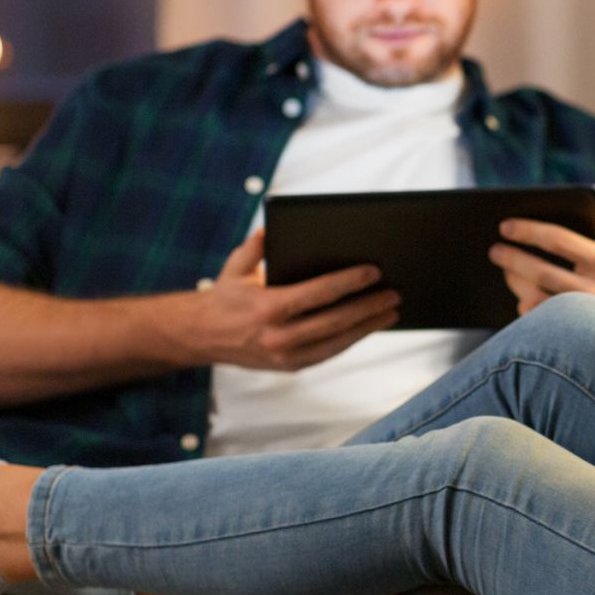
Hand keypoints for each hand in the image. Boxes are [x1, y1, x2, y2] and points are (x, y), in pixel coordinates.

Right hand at [183, 230, 398, 370]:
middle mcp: (278, 336)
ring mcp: (285, 356)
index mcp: (267, 308)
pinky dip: (351, 339)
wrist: (200, 337)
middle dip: (368, 307)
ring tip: (391, 311)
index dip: (349, 282)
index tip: (374, 271)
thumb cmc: (224, 296)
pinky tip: (369, 326)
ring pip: (337, 342)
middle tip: (394, 293)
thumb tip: (271, 227)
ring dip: (368, 327)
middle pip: (335, 321)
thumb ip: (255, 247)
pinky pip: (329, 353)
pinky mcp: (290, 366)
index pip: (318, 293)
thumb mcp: (235, 267)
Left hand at [489, 189, 594, 330]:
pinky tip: (519, 292)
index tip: (505, 226)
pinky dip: (525, 306)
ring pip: (538, 300)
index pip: (560, 241)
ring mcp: (585, 316)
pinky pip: (541, 320)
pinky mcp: (576, 332)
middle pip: (543, 273)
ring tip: (505, 269)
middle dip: (514, 260)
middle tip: (494, 250)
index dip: (530, 232)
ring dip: (516, 282)